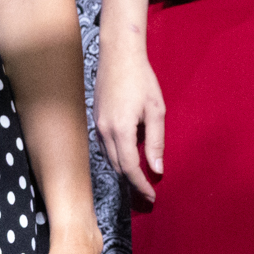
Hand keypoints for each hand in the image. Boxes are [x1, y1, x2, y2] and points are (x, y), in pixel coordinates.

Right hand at [94, 39, 165, 202]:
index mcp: (120, 130)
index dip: (140, 186)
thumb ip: (155, 142)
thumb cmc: (141, 80)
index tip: (152, 197)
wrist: (118, 56)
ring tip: (141, 180)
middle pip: (116, 166)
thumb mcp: (156, 111)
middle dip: (132, 183)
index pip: (129, 168)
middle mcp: (104, 130)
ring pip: (109, 158)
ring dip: (124, 171)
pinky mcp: (96, 119)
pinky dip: (117, 157)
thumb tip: (157, 169)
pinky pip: (105, 146)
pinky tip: (129, 157)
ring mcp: (97, 124)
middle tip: (148, 194)